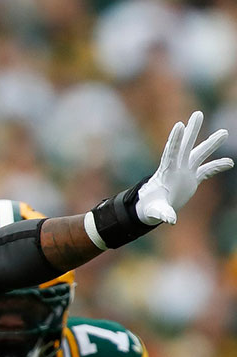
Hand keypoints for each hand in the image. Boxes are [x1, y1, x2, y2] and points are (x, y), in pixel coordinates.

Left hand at [137, 110, 233, 224]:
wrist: (151, 209)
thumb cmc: (150, 209)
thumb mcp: (155, 212)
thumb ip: (163, 213)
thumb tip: (170, 220)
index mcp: (166, 172)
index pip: (171, 152)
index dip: (175, 140)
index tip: (180, 124)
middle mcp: (176, 168)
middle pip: (186, 146)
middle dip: (193, 130)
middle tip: (198, 113)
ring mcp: (185, 172)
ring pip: (199, 154)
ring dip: (211, 144)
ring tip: (224, 132)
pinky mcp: (191, 179)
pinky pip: (207, 170)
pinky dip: (217, 166)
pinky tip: (230, 162)